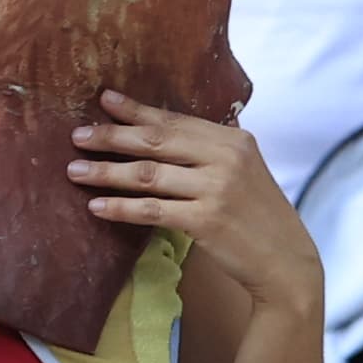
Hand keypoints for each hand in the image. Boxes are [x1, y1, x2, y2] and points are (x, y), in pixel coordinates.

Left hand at [70, 91, 316, 322]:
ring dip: (106, 172)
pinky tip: (97, 206)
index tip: (104, 100)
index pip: (175, 120)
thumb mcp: (243, 172)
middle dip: (111, 137)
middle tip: (77, 137)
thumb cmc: (258, 217)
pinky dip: (121, 207)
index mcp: (234, 139)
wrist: (286, 262)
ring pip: (148, 175)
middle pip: (155, 141)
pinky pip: (152, 210)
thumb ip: (209, 154)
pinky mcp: (207, 220)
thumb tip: (157, 138)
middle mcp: (226, 158)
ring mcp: (217, 188)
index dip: (137, 110)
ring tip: (76, 171)